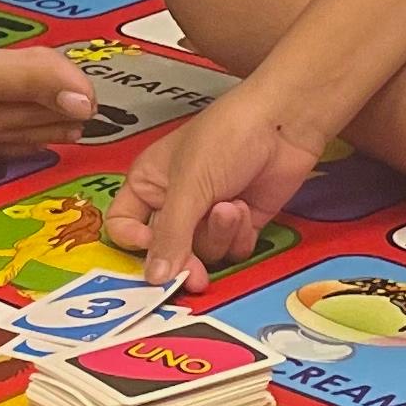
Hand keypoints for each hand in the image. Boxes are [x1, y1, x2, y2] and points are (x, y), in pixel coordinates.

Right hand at [107, 90, 328, 290]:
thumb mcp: (190, 184)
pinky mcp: (239, 225)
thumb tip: (153, 280)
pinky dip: (239, 236)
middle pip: (166, 250)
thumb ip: (171, 234)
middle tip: (197, 277)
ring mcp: (207, 215)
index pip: (122, 225)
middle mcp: (173, 202)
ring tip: (232, 205)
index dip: (132, 241)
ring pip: (201, 253)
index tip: (150, 246)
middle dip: (186, 258)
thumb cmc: (225, 138)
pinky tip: (246, 207)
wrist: (283, 125)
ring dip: (218, 233)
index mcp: (148, 183)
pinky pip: (230, 251)